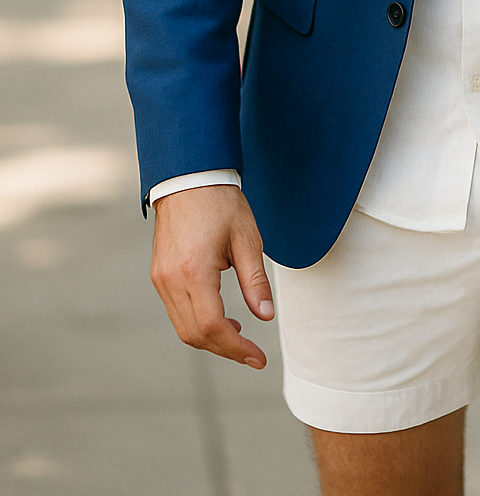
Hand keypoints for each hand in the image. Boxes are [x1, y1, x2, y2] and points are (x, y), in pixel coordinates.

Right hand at [150, 185, 274, 368]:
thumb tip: (266, 316)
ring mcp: (160, 279)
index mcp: (193, 272)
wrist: (189, 177)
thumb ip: (255, 281)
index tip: (259, 358)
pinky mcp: (158, 275)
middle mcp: (170, 280)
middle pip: (194, 335)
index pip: (212, 327)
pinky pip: (176, 311)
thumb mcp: (247, 239)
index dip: (237, 349)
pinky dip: (197, 322)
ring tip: (239, 335)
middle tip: (252, 354)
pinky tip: (219, 316)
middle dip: (225, 349)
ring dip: (210, 338)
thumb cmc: (221, 203)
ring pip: (183, 327)